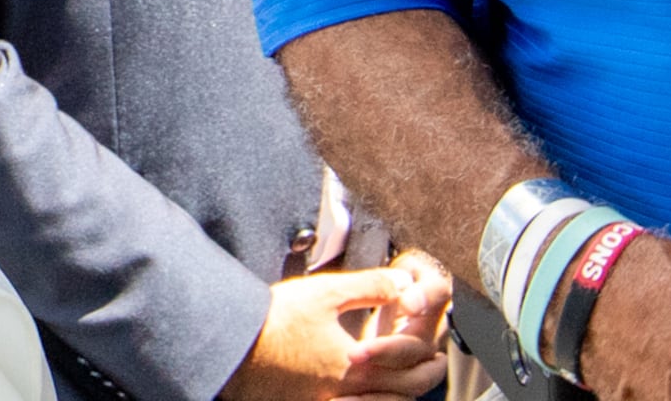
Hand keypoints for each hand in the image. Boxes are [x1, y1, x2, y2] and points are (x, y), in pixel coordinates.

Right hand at [223, 254, 456, 399]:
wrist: (234, 346)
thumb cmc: (277, 319)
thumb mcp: (326, 292)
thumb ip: (370, 287)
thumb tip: (405, 282)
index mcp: (358, 363)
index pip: (408, 362)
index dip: (426, 352)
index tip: (435, 347)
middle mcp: (347, 390)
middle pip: (401, 393)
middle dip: (424, 379)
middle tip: (436, 368)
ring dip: (400, 397)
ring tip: (407, 388)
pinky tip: (366, 395)